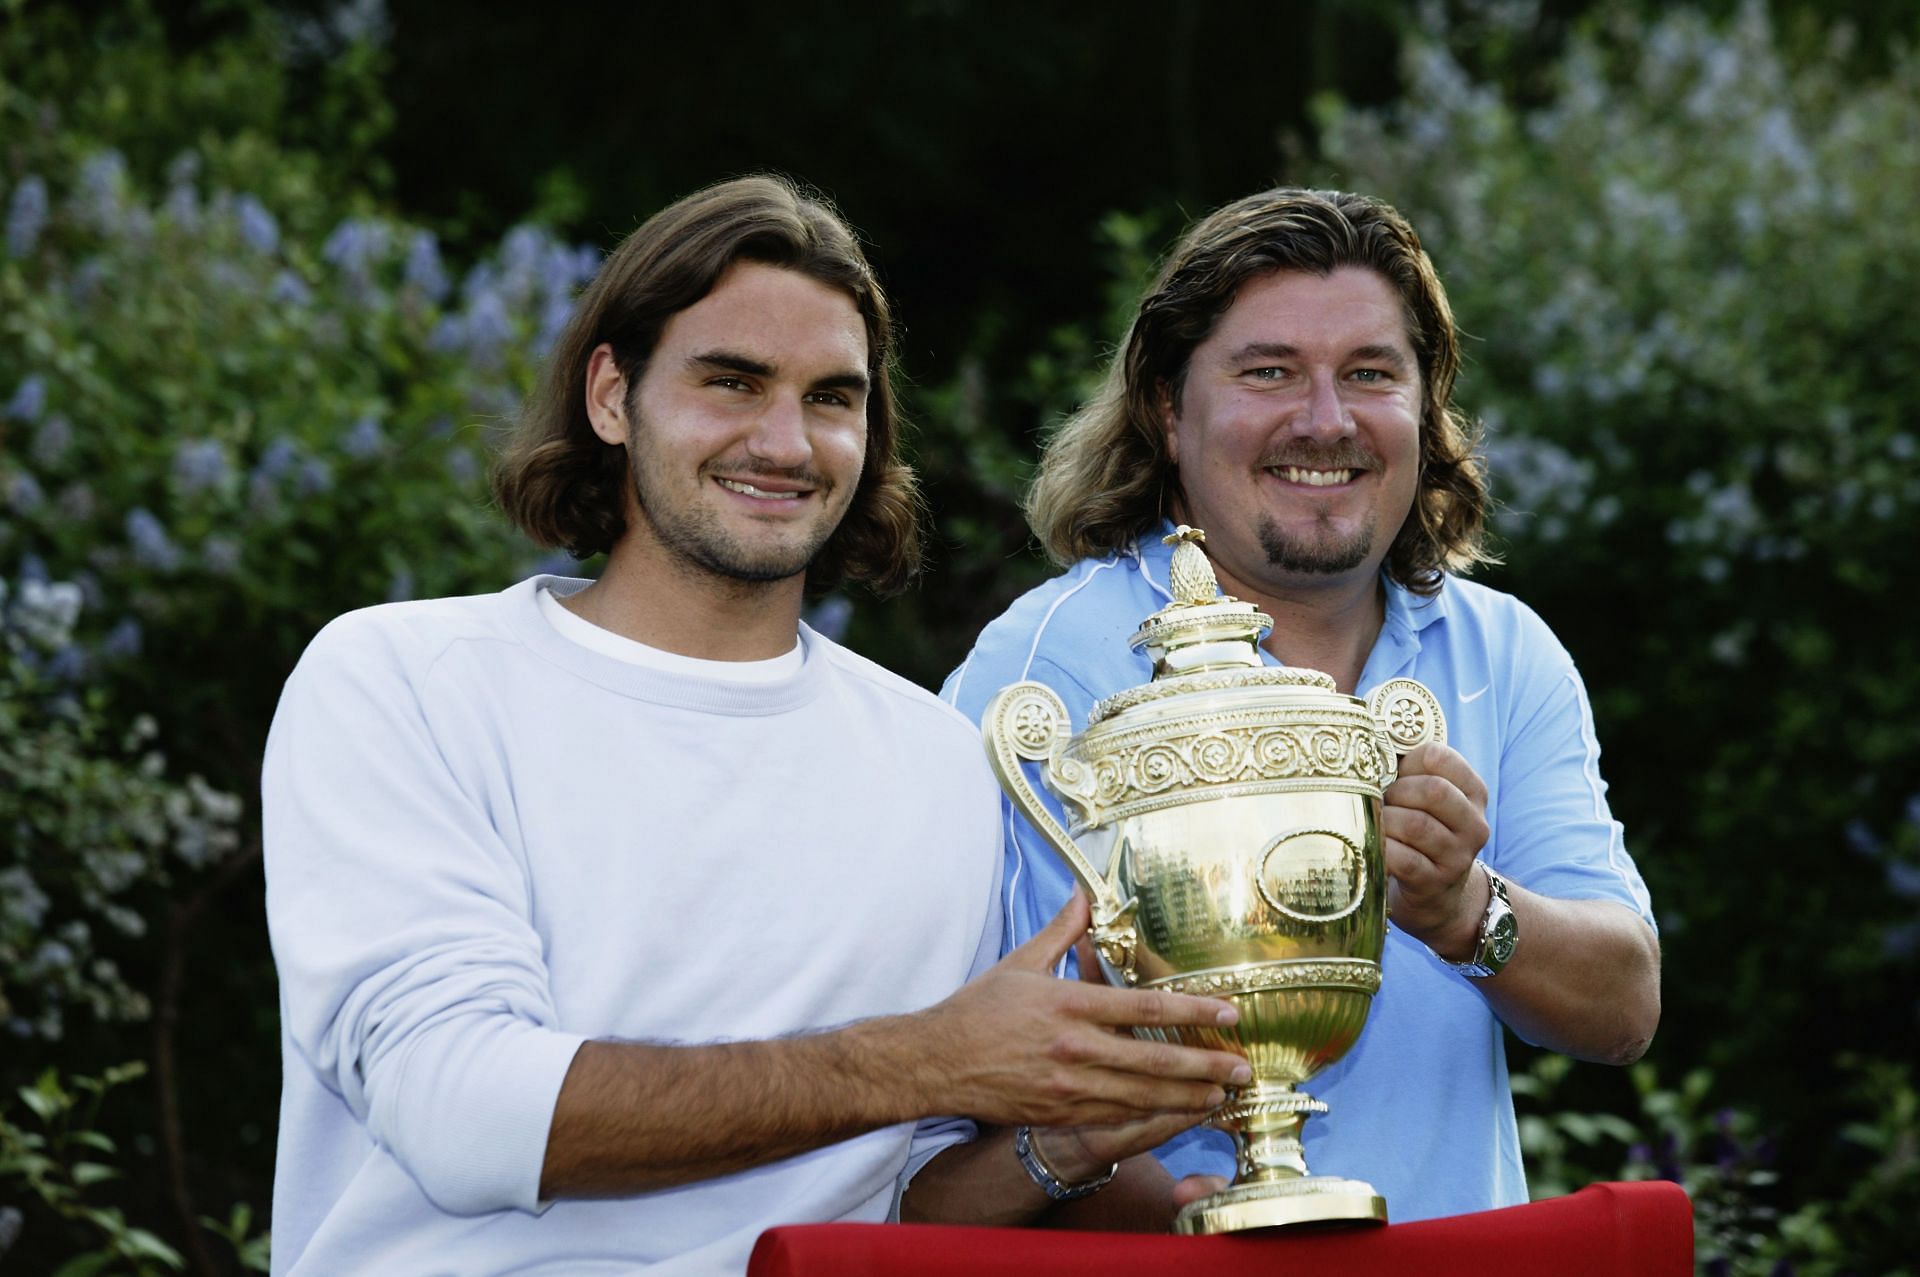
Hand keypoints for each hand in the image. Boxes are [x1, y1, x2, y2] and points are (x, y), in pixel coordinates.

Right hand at [914, 893, 1251, 1128]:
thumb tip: (1085, 892)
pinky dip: (1151, 1115)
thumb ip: (1061, 931)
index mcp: (1069, 1003)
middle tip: (1242, 1069)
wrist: (937, 1062)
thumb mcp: (1020, 963)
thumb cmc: (978, 1009)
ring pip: (1142, 1094)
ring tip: (1222, 1096)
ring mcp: (1069, 1084)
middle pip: (1154, 1059)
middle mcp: (1075, 1046)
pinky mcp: (1061, 1111)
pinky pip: (1117, 1115)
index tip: (1228, 1013)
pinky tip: (1175, 1112)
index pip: (1144, 1006)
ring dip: (1187, 1096)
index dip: (1192, 1011)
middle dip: (1205, 1066)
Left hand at [1382, 742, 1490, 956]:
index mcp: (1473, 793)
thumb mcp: (1427, 800)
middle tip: (1382, 802)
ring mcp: (1457, 857)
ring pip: (1416, 825)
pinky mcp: (1434, 884)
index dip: (1408, 761)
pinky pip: (1403, 859)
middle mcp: (1474, 824)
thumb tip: (1364, 741)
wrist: (1438, 896)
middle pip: (1433, 791)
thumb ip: (1407, 770)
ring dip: (1386, 821)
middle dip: (1397, 792)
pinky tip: (1375, 848)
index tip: (1396, 774)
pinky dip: (1382, 849)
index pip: (1441, 757)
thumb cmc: (1421, 834)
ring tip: (1377, 825)